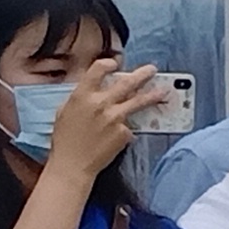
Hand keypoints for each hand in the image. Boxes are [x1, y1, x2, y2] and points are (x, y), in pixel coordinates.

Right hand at [41, 58, 162, 179]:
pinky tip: (117, 136)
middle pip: (126, 82)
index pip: (98, 69)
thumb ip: (81, 97)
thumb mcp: (65, 111)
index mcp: (82, 95)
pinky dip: (126, 127)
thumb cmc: (65, 139)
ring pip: (139, 102)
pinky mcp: (125, 133)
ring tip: (163, 91)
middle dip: (142, 74)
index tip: (115, 64)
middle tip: (152, 69)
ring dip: (152, 95)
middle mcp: (101, 103)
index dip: (108, 64)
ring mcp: (115, 118)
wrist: (73, 164)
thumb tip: (95, 88)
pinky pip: (130, 125)